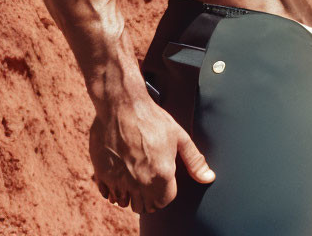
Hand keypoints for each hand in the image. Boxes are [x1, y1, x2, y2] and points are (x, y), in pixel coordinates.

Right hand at [89, 95, 214, 213]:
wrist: (121, 104)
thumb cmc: (152, 118)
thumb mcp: (179, 136)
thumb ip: (194, 161)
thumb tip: (209, 178)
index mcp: (162, 175)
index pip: (164, 201)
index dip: (164, 191)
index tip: (161, 178)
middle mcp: (140, 183)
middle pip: (144, 206)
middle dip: (147, 196)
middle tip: (148, 177)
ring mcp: (119, 180)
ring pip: (125, 202)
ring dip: (129, 194)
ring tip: (133, 175)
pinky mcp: (102, 174)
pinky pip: (108, 194)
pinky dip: (113, 189)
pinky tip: (119, 172)